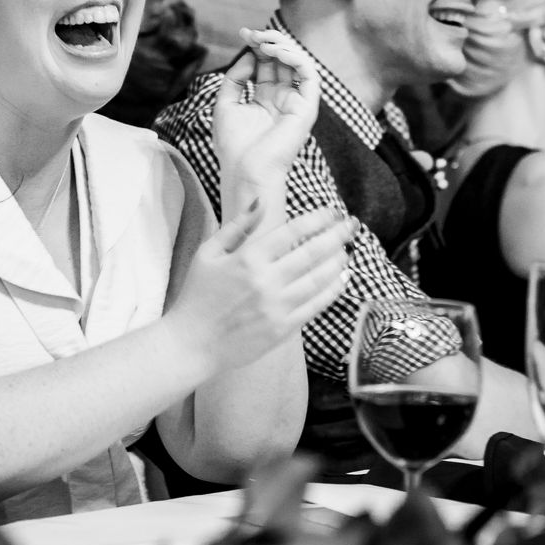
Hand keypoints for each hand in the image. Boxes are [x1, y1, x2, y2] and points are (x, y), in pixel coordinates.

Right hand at [176, 192, 352, 365]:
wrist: (192, 343)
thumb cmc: (197, 295)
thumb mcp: (208, 253)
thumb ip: (237, 226)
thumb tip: (261, 200)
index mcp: (247, 258)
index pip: (292, 231)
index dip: (318, 219)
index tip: (333, 212)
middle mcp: (266, 281)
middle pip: (313, 252)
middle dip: (338, 235)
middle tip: (353, 224)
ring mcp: (277, 306)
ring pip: (319, 279)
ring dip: (338, 261)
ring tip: (349, 250)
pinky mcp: (283, 329)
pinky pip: (316, 306)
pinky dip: (332, 290)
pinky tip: (342, 278)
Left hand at [211, 25, 320, 213]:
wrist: (245, 171)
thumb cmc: (234, 144)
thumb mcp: (225, 103)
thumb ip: (236, 77)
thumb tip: (250, 55)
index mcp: (264, 100)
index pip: (265, 65)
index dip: (256, 46)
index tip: (243, 33)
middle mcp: (282, 99)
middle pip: (281, 60)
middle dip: (267, 42)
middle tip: (252, 33)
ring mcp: (295, 103)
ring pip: (297, 63)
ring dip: (282, 46)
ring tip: (264, 40)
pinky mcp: (307, 108)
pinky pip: (309, 75)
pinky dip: (296, 58)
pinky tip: (277, 52)